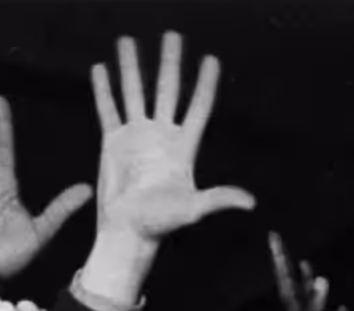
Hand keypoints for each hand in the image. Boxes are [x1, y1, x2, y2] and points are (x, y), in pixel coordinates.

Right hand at [92, 32, 253, 243]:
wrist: (128, 231)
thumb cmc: (162, 223)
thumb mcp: (194, 208)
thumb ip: (219, 199)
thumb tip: (252, 203)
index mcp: (183, 147)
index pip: (198, 107)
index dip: (206, 84)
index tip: (212, 59)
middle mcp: (162, 137)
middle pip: (168, 90)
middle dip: (170, 62)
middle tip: (173, 35)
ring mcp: (137, 137)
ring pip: (135, 93)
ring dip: (131, 67)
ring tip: (128, 40)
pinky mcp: (113, 143)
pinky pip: (108, 109)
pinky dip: (104, 89)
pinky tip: (102, 68)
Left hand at [264, 234, 347, 310]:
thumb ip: (314, 308)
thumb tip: (320, 279)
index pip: (286, 279)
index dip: (281, 257)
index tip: (273, 235)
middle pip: (296, 285)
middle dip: (291, 265)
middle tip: (284, 244)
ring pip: (313, 302)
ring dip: (312, 285)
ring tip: (310, 266)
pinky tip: (343, 308)